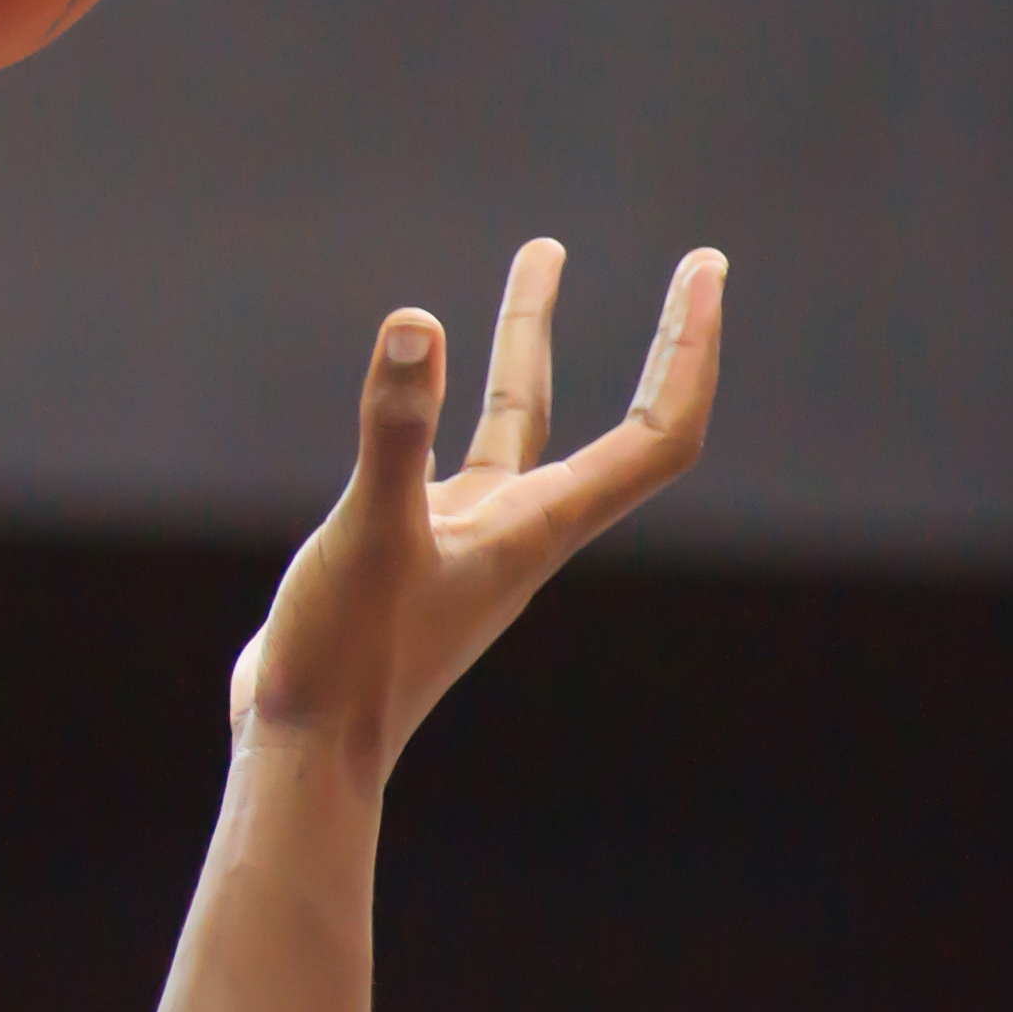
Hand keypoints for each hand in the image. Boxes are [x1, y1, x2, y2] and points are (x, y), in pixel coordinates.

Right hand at [230, 240, 726, 791]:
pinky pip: (455, 455)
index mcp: (537, 529)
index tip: (705, 271)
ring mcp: (467, 542)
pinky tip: (416, 376)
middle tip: (696, 261)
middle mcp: (520, 531)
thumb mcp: (372, 527)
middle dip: (645, 336)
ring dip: (532, 344)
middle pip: (610, 421)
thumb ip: (395, 429)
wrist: (307, 750)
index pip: (656, 434)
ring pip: (520, 425)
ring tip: (538, 261)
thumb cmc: (350, 656)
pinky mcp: (410, 551)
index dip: (690, 350)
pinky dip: (448, 398)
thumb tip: (416, 326)